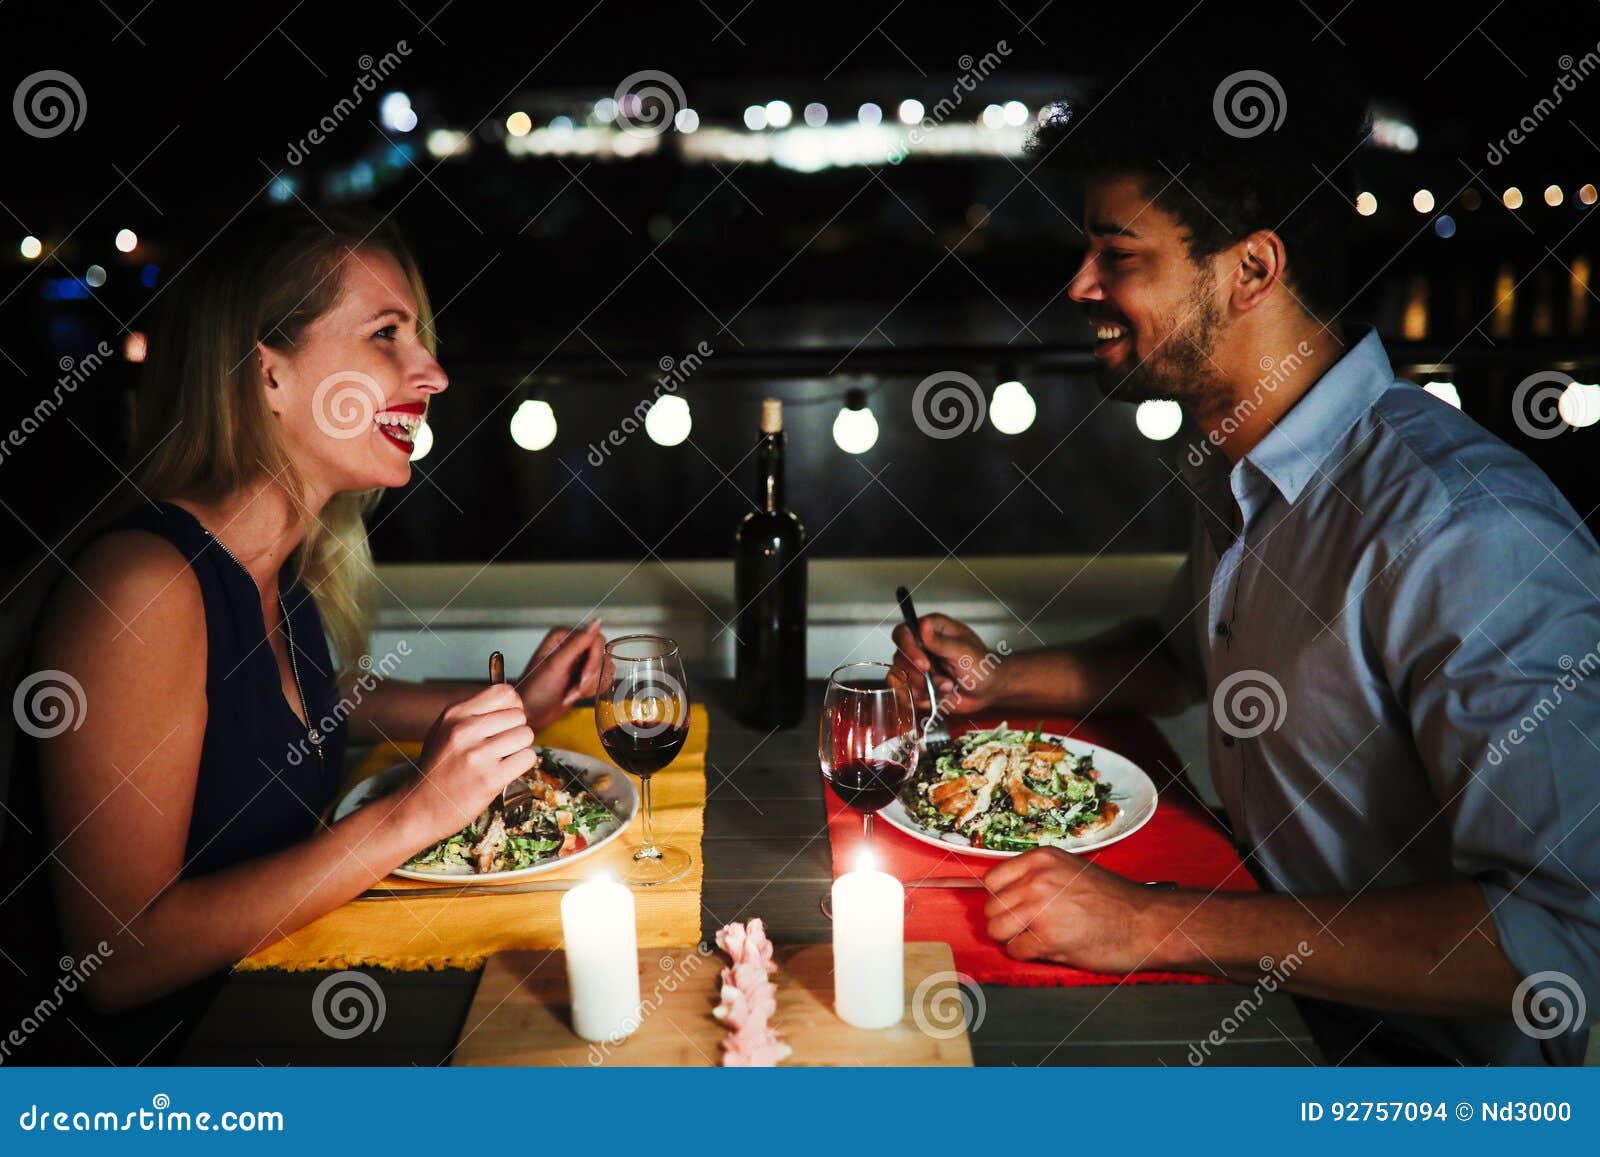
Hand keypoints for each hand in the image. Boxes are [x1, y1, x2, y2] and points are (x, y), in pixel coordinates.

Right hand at [402, 683, 536, 845]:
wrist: (420, 808)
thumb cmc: (437, 769)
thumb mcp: (445, 730)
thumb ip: (474, 714)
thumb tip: (513, 701)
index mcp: (455, 714)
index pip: (505, 693)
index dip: (512, 707)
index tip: (505, 722)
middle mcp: (465, 730)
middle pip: (519, 715)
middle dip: (515, 731)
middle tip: (499, 748)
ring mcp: (477, 755)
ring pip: (526, 735)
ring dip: (519, 749)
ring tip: (500, 760)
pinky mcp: (490, 778)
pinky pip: (527, 758)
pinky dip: (521, 765)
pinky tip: (504, 771)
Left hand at [517, 620, 603, 727]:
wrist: (531, 713)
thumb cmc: (535, 690)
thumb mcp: (556, 665)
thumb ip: (578, 643)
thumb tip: (596, 622)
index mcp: (564, 636)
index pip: (596, 640)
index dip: (593, 661)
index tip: (582, 677)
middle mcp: (573, 645)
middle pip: (602, 655)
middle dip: (589, 677)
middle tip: (573, 689)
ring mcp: (580, 661)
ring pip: (604, 668)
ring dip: (589, 686)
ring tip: (570, 693)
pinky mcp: (584, 675)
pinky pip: (603, 679)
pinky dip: (591, 691)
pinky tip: (574, 694)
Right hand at [889, 612, 1005, 715]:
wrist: (988, 690)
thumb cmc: (982, 665)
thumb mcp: (963, 652)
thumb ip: (940, 641)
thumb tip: (922, 625)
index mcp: (930, 630)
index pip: (903, 633)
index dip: (908, 648)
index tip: (924, 664)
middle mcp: (919, 647)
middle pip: (899, 659)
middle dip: (919, 675)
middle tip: (942, 680)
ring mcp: (916, 667)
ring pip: (900, 679)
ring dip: (924, 688)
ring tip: (948, 687)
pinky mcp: (916, 686)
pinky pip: (905, 695)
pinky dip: (922, 699)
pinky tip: (940, 695)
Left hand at [982, 849, 1162, 972]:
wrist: (1146, 922)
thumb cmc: (1113, 900)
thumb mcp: (1070, 871)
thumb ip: (1037, 877)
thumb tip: (1007, 895)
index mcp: (1041, 859)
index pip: (991, 880)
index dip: (1001, 898)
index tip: (1013, 908)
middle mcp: (1036, 879)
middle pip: (991, 907)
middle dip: (1005, 921)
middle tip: (1027, 928)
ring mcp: (1040, 908)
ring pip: (996, 929)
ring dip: (1011, 939)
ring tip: (1034, 938)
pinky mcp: (1048, 938)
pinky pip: (1015, 951)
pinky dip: (1026, 954)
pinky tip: (1047, 949)